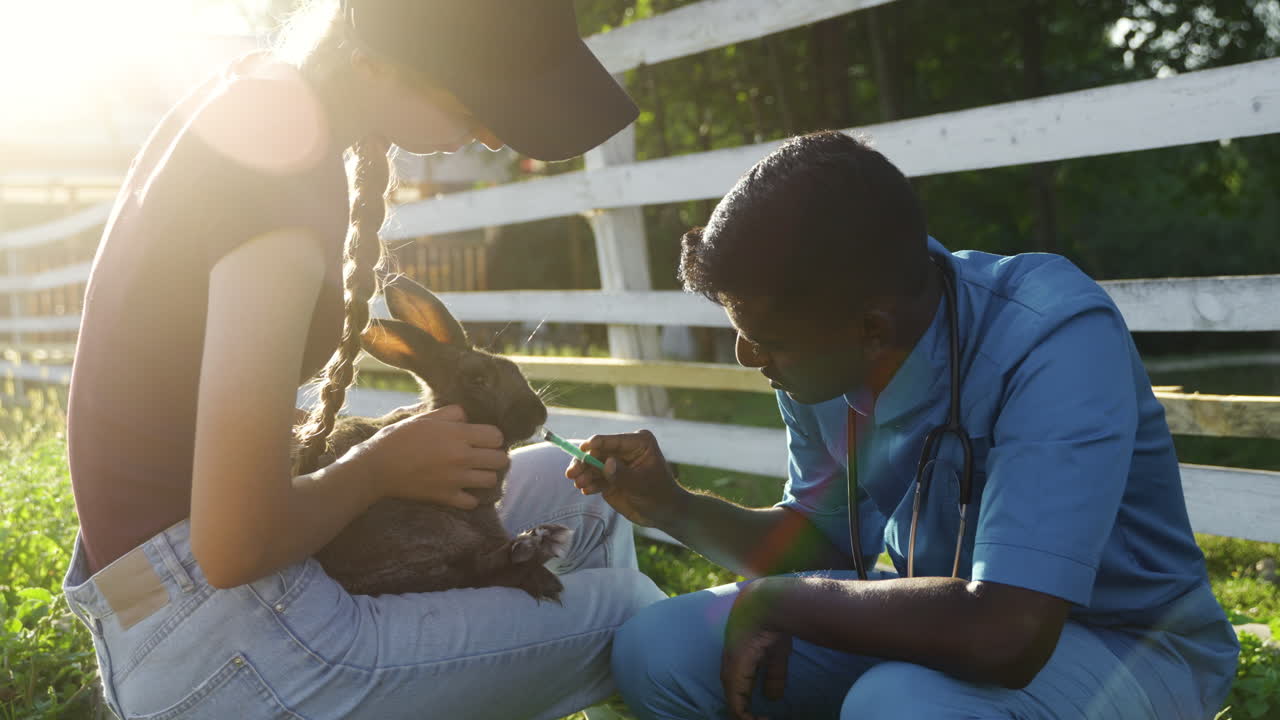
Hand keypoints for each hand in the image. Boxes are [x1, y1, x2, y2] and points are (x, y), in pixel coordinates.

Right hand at [351, 405, 508, 509]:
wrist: (377, 467)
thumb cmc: (398, 438)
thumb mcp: (424, 418)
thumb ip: (450, 414)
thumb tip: (467, 417)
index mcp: (458, 434)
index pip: (497, 436)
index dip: (493, 437)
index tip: (483, 439)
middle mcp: (462, 457)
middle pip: (501, 459)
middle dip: (496, 456)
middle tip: (483, 456)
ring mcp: (456, 479)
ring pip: (491, 480)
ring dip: (486, 476)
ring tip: (475, 472)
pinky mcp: (446, 497)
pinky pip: (472, 502)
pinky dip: (470, 497)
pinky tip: (462, 489)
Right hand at [565, 430, 686, 527]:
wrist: (663, 513)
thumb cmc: (660, 495)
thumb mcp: (642, 485)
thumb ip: (623, 474)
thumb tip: (607, 463)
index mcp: (638, 443)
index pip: (612, 441)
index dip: (596, 444)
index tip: (583, 449)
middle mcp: (623, 450)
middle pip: (596, 452)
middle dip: (583, 462)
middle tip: (572, 473)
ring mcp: (614, 464)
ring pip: (591, 465)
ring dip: (583, 474)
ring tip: (579, 484)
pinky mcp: (608, 478)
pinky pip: (593, 478)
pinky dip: (589, 484)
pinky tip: (587, 491)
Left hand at [722, 579, 792, 719]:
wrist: (765, 607)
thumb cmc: (772, 625)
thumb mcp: (776, 655)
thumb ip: (774, 676)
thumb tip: (773, 698)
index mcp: (738, 664)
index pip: (738, 694)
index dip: (749, 711)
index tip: (767, 719)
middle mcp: (730, 670)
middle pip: (735, 703)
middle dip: (747, 717)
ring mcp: (731, 673)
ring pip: (734, 708)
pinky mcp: (734, 676)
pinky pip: (737, 708)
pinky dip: (746, 719)